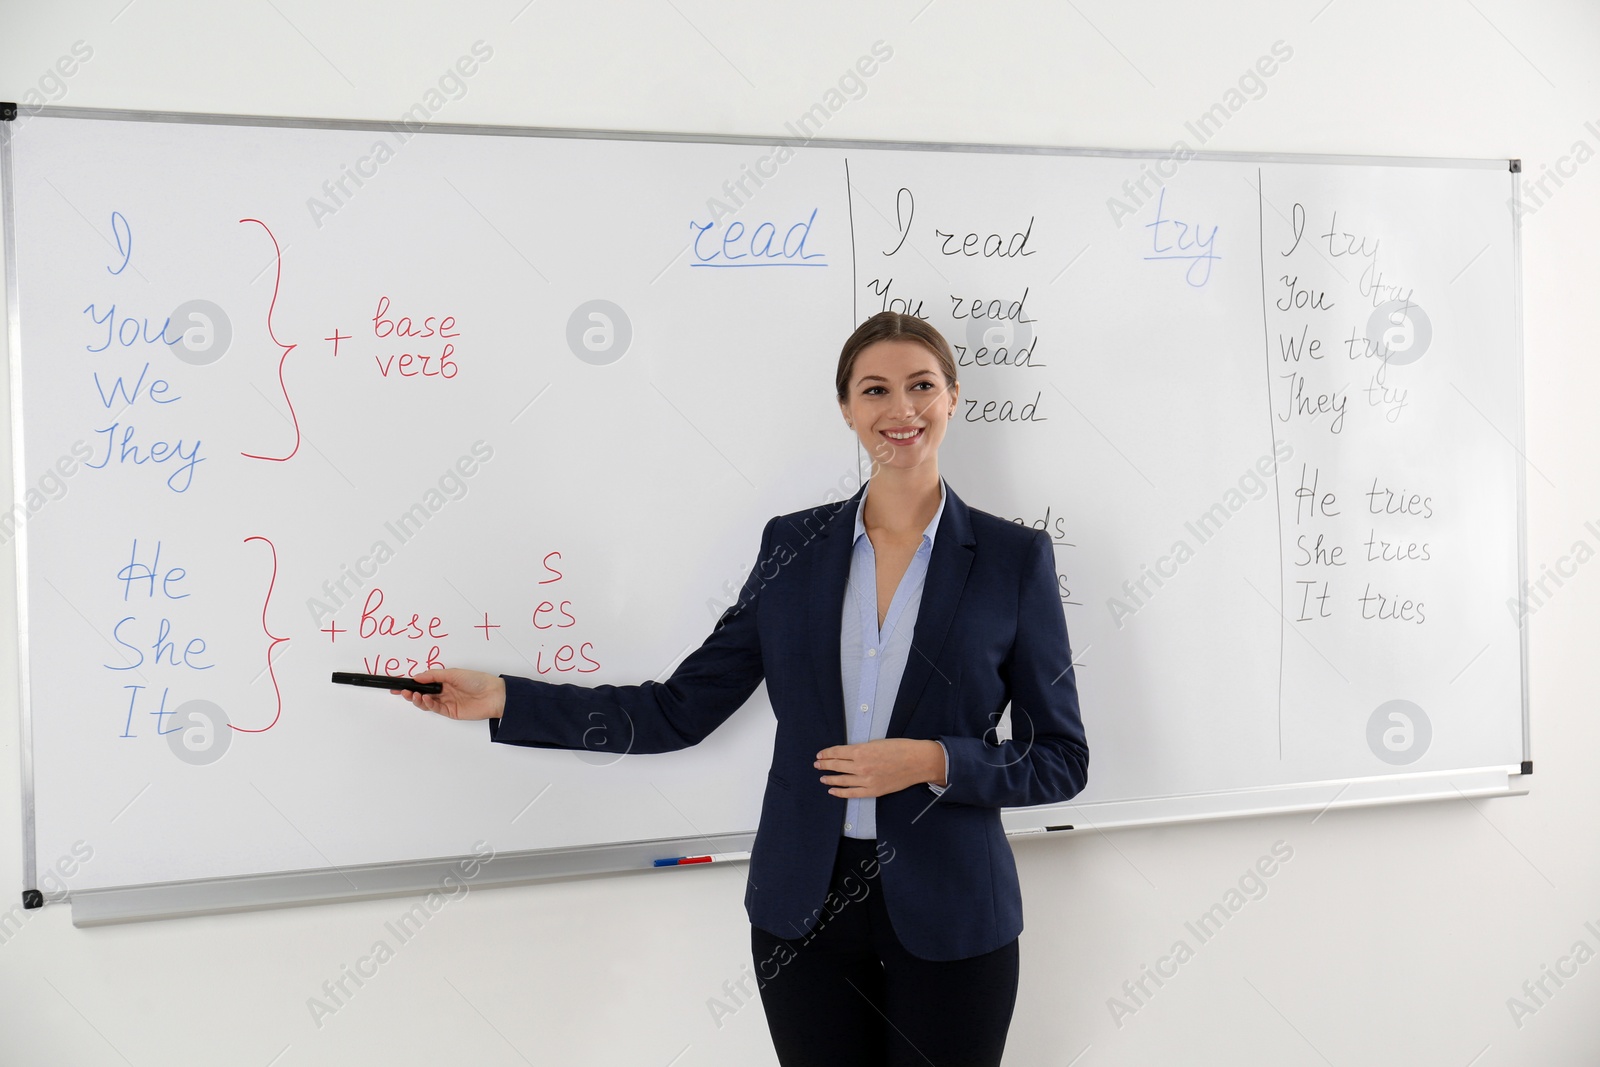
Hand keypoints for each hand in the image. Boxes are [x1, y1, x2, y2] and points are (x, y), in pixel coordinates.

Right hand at [392, 668, 506, 720]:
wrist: (493, 695)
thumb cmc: (478, 681)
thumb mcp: (454, 673)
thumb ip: (434, 675)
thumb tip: (417, 676)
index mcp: (445, 680)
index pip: (424, 682)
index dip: (412, 683)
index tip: (399, 684)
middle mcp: (444, 691)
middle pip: (422, 693)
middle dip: (410, 693)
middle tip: (402, 691)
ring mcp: (447, 702)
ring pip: (426, 702)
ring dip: (417, 699)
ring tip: (413, 695)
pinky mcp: (450, 712)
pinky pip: (435, 708)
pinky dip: (428, 704)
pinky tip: (425, 699)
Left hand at [815, 738, 945, 797]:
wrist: (917, 762)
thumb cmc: (900, 748)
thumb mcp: (876, 742)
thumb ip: (861, 749)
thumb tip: (848, 754)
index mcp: (861, 751)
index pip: (837, 752)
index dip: (827, 753)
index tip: (820, 754)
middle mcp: (861, 766)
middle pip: (836, 765)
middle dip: (824, 764)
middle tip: (817, 764)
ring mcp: (866, 780)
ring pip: (842, 780)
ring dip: (830, 778)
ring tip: (822, 778)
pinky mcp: (873, 790)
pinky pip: (852, 793)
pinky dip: (840, 792)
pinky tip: (832, 791)